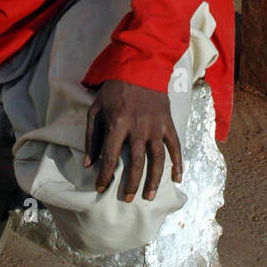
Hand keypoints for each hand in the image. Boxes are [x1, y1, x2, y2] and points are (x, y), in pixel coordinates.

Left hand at [84, 79, 181, 201]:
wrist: (139, 67)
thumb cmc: (113, 90)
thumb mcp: (95, 109)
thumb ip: (91, 137)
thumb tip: (89, 164)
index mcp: (117, 124)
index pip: (110, 157)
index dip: (105, 175)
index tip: (100, 188)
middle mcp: (138, 128)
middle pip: (136, 163)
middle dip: (131, 184)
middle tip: (126, 199)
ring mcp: (155, 126)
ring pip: (157, 159)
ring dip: (153, 180)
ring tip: (148, 196)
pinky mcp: (167, 123)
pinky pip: (175, 146)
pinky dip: (178, 163)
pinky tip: (177, 178)